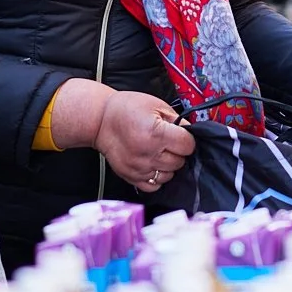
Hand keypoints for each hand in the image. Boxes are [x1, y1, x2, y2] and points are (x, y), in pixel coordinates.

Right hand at [52, 81, 194, 192]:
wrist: (99, 121)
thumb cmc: (126, 109)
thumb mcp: (156, 105)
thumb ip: (177, 120)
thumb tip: (192, 133)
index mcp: (156, 134)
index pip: (188, 145)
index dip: (186, 139)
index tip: (180, 135)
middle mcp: (148, 154)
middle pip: (179, 162)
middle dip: (177, 151)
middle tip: (166, 141)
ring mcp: (139, 168)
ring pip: (169, 175)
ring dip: (167, 165)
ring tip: (157, 152)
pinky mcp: (131, 177)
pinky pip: (153, 185)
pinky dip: (156, 176)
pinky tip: (151, 163)